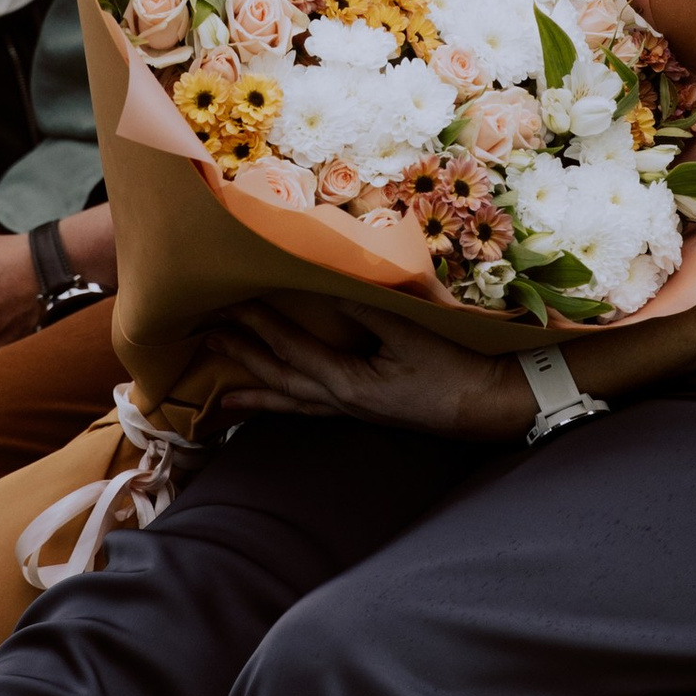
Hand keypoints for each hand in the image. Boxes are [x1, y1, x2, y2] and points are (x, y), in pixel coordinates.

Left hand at [199, 294, 533, 440]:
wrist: (488, 407)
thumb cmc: (454, 368)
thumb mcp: (410, 332)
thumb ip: (366, 308)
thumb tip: (327, 283)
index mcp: (348, 382)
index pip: (291, 349)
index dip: (258, 324)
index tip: (230, 303)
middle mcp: (341, 402)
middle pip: (279, 379)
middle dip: (242, 357)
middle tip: (207, 337)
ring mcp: (351, 412)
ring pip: (292, 403)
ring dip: (256, 392)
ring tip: (222, 395)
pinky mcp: (364, 412)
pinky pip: (312, 411)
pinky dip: (288, 407)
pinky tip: (279, 405)